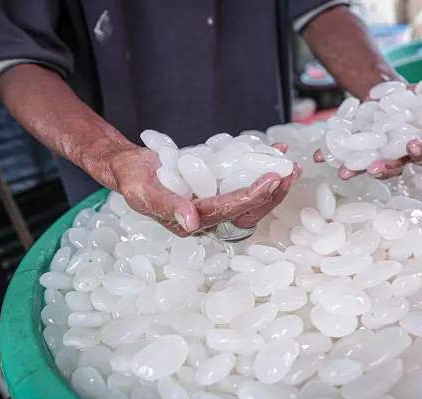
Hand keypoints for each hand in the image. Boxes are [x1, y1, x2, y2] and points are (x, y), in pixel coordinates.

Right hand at [109, 143, 299, 236]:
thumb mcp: (141, 190)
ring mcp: (214, 204)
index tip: (272, 179)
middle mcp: (207, 217)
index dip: (252, 196)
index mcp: (191, 222)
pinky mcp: (217, 190)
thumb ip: (166, 206)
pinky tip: (274, 152)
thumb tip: (191, 223)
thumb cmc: (132, 179)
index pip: (229, 211)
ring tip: (291, 166)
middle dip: (272, 193)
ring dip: (273, 185)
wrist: (129, 167)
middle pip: (247, 210)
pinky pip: (243, 183)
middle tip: (291, 172)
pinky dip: (260, 169)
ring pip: (250, 200)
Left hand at [314, 86, 421, 180]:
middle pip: (390, 168)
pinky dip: (329, 155)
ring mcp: (372, 153)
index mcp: (415, 148)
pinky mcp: (353, 147)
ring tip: (343, 172)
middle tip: (373, 167)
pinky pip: (341, 153)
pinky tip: (318, 155)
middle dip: (382, 169)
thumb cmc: (417, 99)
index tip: (413, 144)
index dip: (416, 153)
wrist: (388, 90)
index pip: (419, 157)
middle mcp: (394, 156)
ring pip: (364, 166)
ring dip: (354, 170)